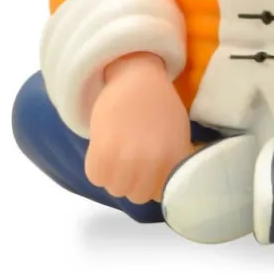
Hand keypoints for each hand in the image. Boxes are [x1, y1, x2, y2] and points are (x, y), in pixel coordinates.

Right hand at [84, 52, 192, 203]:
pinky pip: (95, 177)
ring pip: (115, 188)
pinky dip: (98, 167)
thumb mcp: (179, 135)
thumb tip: (166, 188)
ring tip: (119, 151)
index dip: (153, 184)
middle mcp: (150, 164)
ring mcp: (125, 160)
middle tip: (131, 160)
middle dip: (134, 182)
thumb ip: (173, 164)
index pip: (160, 194)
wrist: (137, 77)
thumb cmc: (160, 105)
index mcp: (172, 159)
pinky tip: (106, 148)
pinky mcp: (101, 152)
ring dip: (114, 175)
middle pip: (137, 196)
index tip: (150, 171)